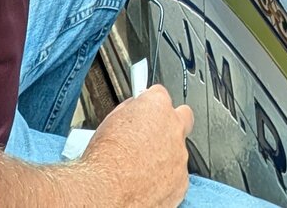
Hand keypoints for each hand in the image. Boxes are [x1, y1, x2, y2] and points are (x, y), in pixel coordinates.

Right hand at [77, 86, 192, 207]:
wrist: (107, 191)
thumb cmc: (104, 158)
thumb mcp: (111, 120)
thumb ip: (131, 111)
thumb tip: (134, 110)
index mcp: (157, 107)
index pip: (160, 95)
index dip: (151, 104)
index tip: (146, 111)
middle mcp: (174, 128)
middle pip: (181, 118)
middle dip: (170, 123)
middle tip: (154, 133)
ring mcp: (180, 156)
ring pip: (179, 151)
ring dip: (165, 155)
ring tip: (141, 165)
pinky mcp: (182, 182)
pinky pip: (177, 176)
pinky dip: (165, 178)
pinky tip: (146, 181)